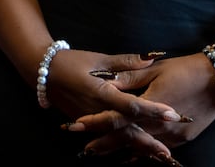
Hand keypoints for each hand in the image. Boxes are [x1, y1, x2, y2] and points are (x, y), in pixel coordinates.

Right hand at [41, 50, 179, 153]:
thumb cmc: (72, 62)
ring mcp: (91, 121)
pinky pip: (107, 137)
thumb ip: (125, 62)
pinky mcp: (87, 125)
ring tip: (156, 156)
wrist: (43, 73)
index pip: (132, 106)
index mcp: (102, 93)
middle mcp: (97, 112)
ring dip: (137, 147)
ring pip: (117, 138)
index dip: (153, 110)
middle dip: (147, 142)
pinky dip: (122, 145)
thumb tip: (150, 58)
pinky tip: (135, 152)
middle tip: (167, 154)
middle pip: (126, 130)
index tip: (172, 114)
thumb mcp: (99, 59)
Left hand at [70, 53, 214, 156]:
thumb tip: (108, 81)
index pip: (117, 117)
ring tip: (103, 154)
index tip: (77, 125)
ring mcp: (173, 136)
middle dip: (105, 144)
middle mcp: (160, 126)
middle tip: (85, 149)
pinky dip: (143, 152)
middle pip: (126, 138)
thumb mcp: (156, 69)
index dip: (96, 122)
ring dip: (122, 149)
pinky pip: (158, 148)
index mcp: (150, 106)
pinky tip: (132, 156)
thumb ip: (131, 77)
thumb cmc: (186, 69)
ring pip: (142, 146)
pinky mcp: (184, 139)